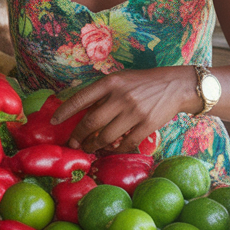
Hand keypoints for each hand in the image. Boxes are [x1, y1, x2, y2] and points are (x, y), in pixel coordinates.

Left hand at [56, 66, 195, 152]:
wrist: (175, 85)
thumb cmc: (142, 83)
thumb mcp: (120, 80)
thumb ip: (102, 94)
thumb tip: (81, 114)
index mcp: (111, 82)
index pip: (81, 98)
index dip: (65, 111)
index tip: (54, 121)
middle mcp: (121, 96)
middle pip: (91, 122)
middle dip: (77, 136)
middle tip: (72, 144)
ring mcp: (134, 112)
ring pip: (106, 136)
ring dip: (93, 145)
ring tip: (88, 148)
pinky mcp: (147, 125)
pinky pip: (125, 143)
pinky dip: (115, 149)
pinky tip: (109, 149)